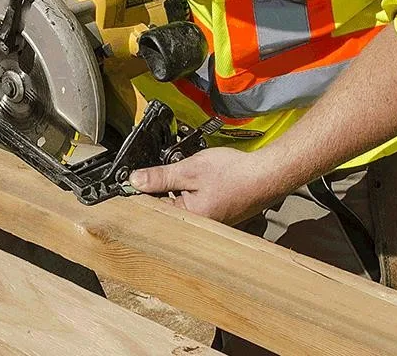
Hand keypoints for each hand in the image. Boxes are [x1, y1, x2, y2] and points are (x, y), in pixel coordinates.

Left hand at [128, 147, 282, 224]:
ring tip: (182, 175)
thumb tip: (134, 181)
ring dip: (174, 190)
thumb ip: (161, 176)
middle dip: (159, 190)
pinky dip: (190, 192)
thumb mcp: (191, 169)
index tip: (131, 179)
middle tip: (158, 174)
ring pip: (179, 205)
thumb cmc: (233, 173)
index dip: (140, 190)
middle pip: (165, 208)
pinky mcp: (215, 215)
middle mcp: (196, 227)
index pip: (152, 208)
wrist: (266, 174)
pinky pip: (193, 204)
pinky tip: (197, 180)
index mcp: (187, 219)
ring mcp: (207, 223)